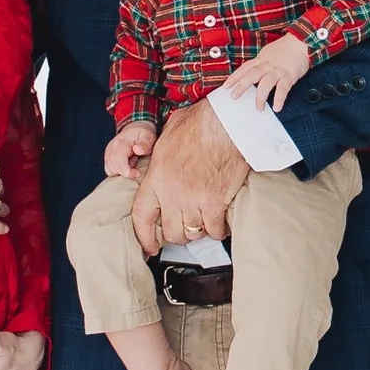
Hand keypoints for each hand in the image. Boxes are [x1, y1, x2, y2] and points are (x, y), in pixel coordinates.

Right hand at [101, 119, 156, 179]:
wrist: (136, 129)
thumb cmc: (143, 134)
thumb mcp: (148, 137)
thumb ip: (144, 144)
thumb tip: (137, 150)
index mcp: (122, 142)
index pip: (119, 160)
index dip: (127, 171)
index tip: (137, 173)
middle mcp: (112, 146)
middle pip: (114, 167)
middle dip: (126, 171)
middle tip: (136, 163)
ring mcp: (108, 151)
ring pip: (110, 169)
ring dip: (121, 170)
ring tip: (131, 162)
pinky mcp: (108, 156)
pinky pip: (109, 169)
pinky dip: (117, 171)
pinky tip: (126, 165)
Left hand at [131, 102, 250, 253]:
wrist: (227, 124)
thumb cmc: (201, 123)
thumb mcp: (167, 136)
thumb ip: (159, 154)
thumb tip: (156, 155)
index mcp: (156, 178)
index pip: (142, 217)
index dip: (144, 237)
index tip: (150, 246)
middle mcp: (172, 193)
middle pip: (171, 232)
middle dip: (178, 234)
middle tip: (185, 228)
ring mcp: (194, 200)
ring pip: (193, 234)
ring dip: (199, 231)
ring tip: (204, 221)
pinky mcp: (216, 203)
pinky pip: (215, 230)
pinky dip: (219, 230)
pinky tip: (221, 222)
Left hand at [225, 34, 309, 111]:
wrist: (301, 42)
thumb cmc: (285, 48)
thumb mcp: (268, 53)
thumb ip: (260, 63)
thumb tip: (252, 73)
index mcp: (261, 59)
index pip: (245, 68)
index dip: (234, 77)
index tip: (226, 87)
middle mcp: (267, 65)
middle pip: (251, 75)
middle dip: (241, 86)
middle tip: (234, 97)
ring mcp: (278, 70)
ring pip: (266, 83)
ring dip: (260, 97)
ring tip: (258, 108)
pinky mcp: (289, 75)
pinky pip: (283, 88)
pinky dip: (279, 98)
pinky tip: (277, 107)